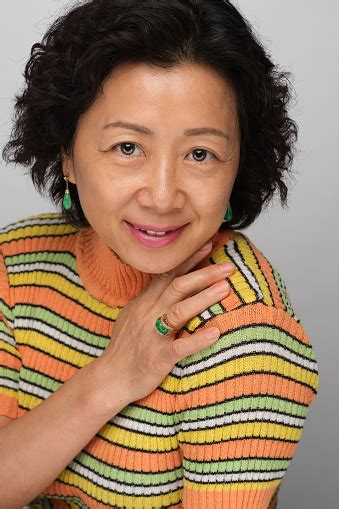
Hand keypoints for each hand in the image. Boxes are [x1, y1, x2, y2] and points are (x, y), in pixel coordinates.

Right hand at [98, 240, 234, 403]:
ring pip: (179, 311)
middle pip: (177, 286)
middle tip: (228, 266)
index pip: (168, 274)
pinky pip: (179, 347)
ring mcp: (153, 336)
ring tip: (225, 288)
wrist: (110, 378)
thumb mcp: (133, 314)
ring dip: (203, 298)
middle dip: (204, 274)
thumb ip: (151, 298)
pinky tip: (215, 333)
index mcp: (144, 302)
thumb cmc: (125, 346)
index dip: (189, 259)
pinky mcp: (158, 358)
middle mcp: (148, 314)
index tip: (208, 245)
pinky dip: (197, 340)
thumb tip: (169, 282)